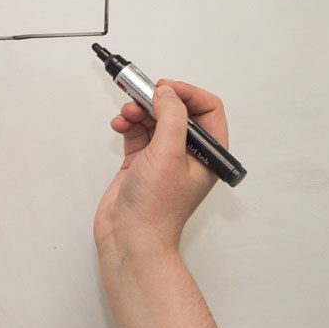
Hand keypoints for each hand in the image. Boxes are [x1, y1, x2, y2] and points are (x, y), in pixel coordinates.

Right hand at [93, 79, 230, 259]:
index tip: (166, 88)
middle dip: (158, 100)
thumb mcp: (168, 155)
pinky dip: (128, 124)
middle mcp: (188, 155)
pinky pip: (137, 131)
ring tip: (127, 112)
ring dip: (139, 110)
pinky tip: (120, 124)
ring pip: (155, 119)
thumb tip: (168, 93)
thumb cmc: (156, 212)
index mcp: (208, 155)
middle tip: (141, 92)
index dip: (188, 94)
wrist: (129, 238)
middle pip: (178, 111)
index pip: (208, 110)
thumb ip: (171, 118)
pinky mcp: (142, 162)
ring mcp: (164, 158)